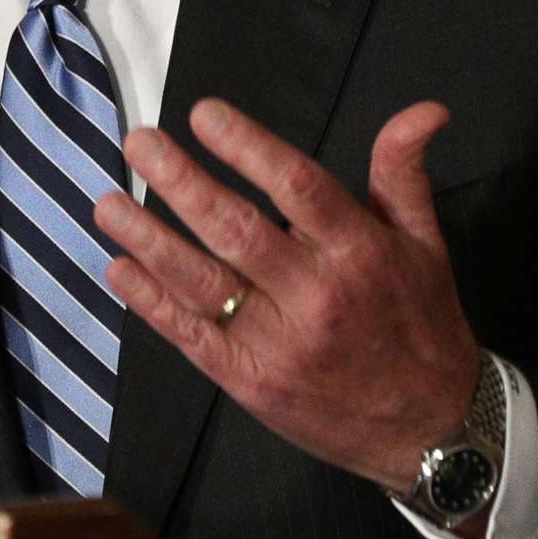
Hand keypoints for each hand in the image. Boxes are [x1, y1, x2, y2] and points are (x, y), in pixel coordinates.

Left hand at [95, 97, 483, 493]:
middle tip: (140, 143)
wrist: (429, 429)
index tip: (204, 114)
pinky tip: (119, 269)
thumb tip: (425, 108)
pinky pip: (193, 337)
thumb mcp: (426, 244)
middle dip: (182, 183)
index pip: (298, 187)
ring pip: (203, 283)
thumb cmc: (422, 324)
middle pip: (237, 230)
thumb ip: (404, 172)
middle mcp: (316, 294)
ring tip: (108, 203)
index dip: (248, 147)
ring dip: (149, 241)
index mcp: (359, 252)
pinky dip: (152, 304)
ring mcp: (279, 343)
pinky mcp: (251, 382)